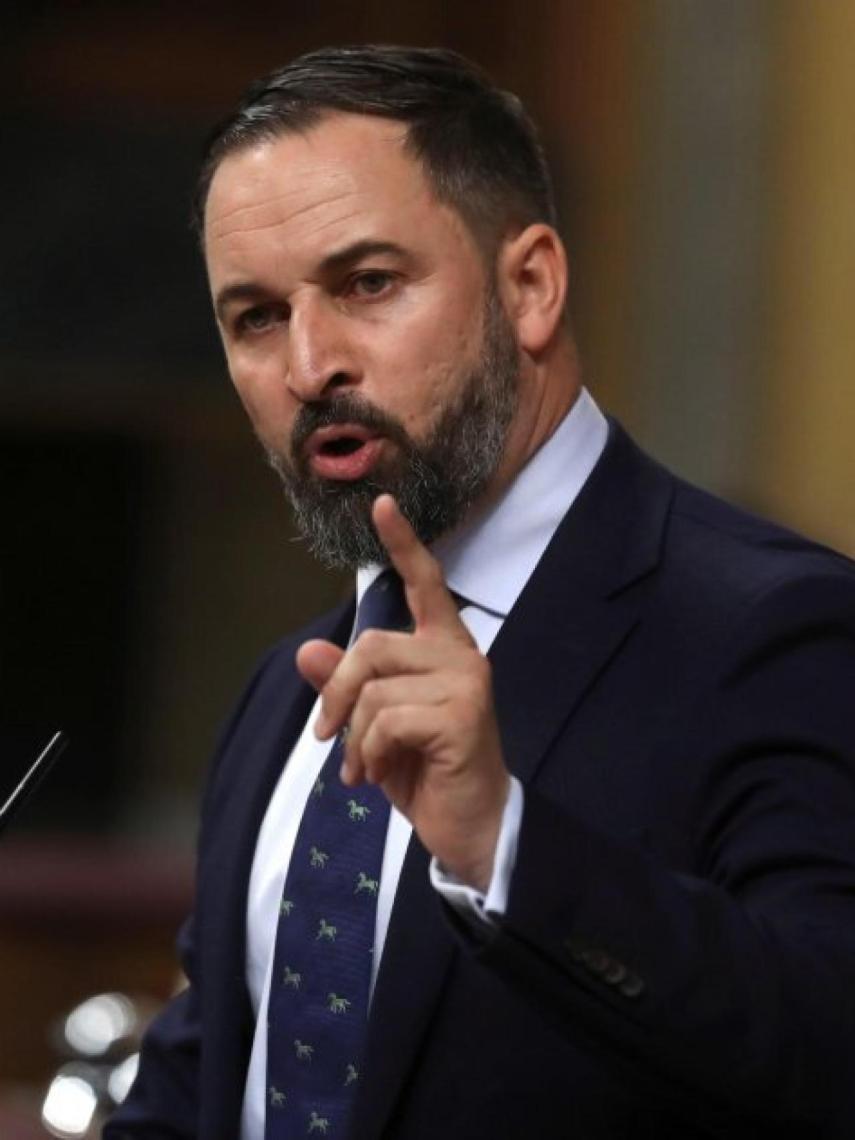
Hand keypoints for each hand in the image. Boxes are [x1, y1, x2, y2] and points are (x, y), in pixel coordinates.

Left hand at [296, 494, 509, 892]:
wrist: (470, 826)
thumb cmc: (425, 771)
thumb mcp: (376, 727)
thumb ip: (346, 687)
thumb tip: (307, 650)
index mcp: (443, 648)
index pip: (424, 585)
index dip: (403, 544)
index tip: (381, 504)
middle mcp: (460, 656)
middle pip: (371, 646)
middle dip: (338, 697)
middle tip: (329, 741)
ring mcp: (466, 682)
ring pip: (373, 690)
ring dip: (354, 739)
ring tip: (364, 769)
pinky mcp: (463, 715)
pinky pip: (386, 721)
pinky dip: (370, 754)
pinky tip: (381, 777)